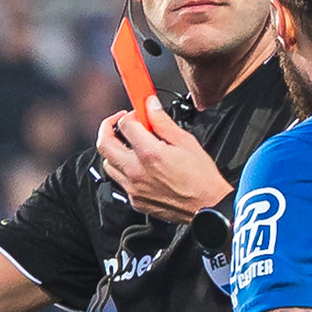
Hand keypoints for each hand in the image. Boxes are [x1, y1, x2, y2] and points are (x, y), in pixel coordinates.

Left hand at [93, 103, 228, 223]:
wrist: (207, 205)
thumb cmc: (201, 177)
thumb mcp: (185, 141)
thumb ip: (162, 121)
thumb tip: (151, 105)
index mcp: (149, 153)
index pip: (125, 124)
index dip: (132, 114)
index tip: (139, 113)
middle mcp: (136, 171)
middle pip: (104, 144)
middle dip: (108, 128)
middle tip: (119, 123)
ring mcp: (133, 187)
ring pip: (108, 163)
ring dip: (114, 150)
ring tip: (129, 145)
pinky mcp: (135, 200)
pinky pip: (120, 180)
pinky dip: (123, 169)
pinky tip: (137, 164)